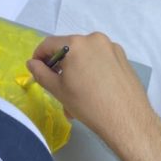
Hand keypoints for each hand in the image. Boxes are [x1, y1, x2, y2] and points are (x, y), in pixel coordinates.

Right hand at [26, 32, 156, 156]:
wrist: (127, 120)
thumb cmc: (89, 104)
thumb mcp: (58, 90)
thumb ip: (41, 73)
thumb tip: (32, 63)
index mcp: (76, 44)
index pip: (49, 44)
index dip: (39, 56)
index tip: (37, 69)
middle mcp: (95, 40)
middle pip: (69, 49)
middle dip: (61, 66)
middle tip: (57, 86)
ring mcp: (112, 49)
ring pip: (86, 56)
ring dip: (77, 71)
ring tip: (77, 95)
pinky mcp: (124, 59)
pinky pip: (101, 61)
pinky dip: (93, 71)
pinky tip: (94, 91)